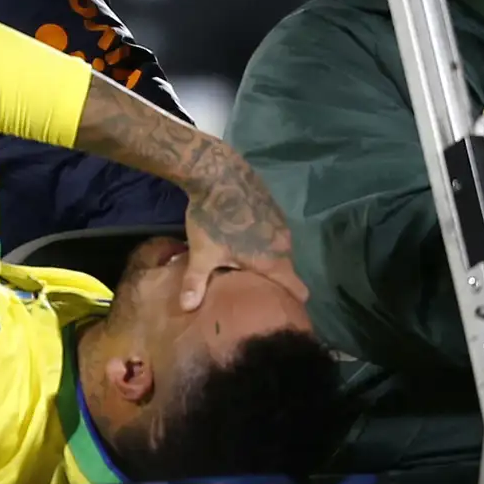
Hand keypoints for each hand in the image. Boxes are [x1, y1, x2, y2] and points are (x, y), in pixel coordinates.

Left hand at [177, 147, 308, 310]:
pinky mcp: (273, 207)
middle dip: (271, 281)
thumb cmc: (212, 219)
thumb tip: (187, 309)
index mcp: (273, 261)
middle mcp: (284, 244)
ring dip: (265, 257)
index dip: (292, 302)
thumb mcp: (201, 253)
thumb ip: (196, 283)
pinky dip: (262, 238)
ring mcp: (280, 223)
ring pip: (278, 250)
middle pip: (285, 271)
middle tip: (251, 289)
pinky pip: (272, 232)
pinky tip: (243, 238)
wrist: (218, 173)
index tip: (281, 310)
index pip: (297, 290)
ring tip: (244, 265)